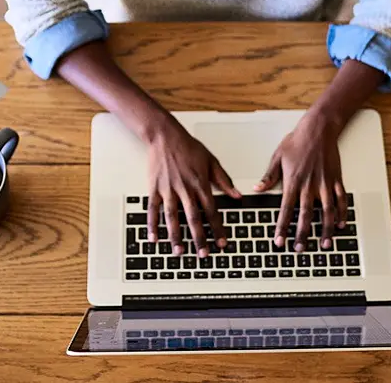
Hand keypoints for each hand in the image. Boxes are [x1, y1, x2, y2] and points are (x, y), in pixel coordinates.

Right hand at [145, 118, 241, 256]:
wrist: (165, 136)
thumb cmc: (188, 147)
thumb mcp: (212, 161)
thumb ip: (224, 180)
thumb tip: (237, 195)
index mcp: (200, 184)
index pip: (211, 211)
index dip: (218, 229)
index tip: (222, 242)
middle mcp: (184, 189)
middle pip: (193, 218)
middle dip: (199, 238)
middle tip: (203, 254)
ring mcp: (168, 190)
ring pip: (172, 217)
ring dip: (176, 236)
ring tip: (179, 251)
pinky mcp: (154, 189)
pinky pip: (153, 210)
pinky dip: (152, 225)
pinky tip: (154, 238)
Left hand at [255, 112, 346, 252]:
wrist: (318, 128)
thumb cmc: (297, 141)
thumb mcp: (277, 157)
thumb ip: (269, 176)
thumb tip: (257, 188)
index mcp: (292, 182)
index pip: (285, 210)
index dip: (282, 228)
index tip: (280, 241)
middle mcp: (309, 186)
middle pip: (305, 216)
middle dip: (302, 235)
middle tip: (300, 249)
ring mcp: (325, 184)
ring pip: (326, 212)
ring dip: (325, 229)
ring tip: (325, 244)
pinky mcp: (336, 180)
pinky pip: (340, 200)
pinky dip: (341, 213)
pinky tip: (340, 224)